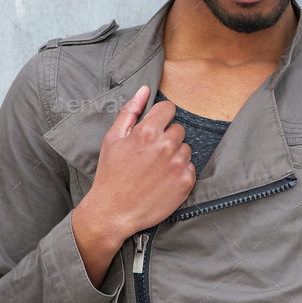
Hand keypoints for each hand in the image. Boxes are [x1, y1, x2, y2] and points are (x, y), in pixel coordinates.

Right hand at [71, 84, 195, 286]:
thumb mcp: (112, 139)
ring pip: (186, 148)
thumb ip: (130, 112)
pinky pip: (191, 168)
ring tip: (156, 169)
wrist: (112, 213)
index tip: (155, 127)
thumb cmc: (110, 175)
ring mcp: (178, 165)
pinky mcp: (186, 183)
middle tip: (151, 153)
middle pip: (179, 129)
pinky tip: (164, 180)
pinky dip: (181, 172)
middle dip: (167, 137)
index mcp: (147, 132)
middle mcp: (166, 146)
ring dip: (175, 155)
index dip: (161, 117)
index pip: (169, 109)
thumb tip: (144, 90)